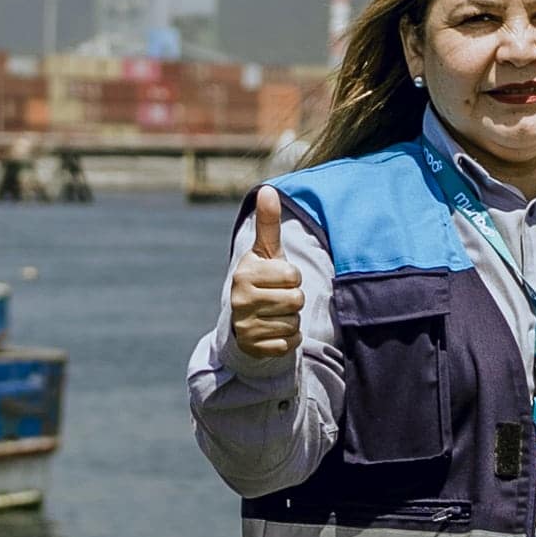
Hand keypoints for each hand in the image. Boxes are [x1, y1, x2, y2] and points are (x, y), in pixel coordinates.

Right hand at [226, 188, 309, 359]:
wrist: (244, 320)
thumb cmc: (262, 279)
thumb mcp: (265, 252)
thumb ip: (268, 223)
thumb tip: (268, 189)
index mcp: (244, 273)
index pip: (292, 275)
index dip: (292, 277)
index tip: (279, 279)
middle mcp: (240, 299)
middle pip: (296, 299)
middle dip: (294, 300)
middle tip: (278, 298)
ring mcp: (245, 325)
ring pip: (293, 323)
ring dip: (291, 320)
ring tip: (275, 314)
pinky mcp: (253, 347)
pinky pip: (289, 343)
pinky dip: (288, 339)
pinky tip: (274, 331)